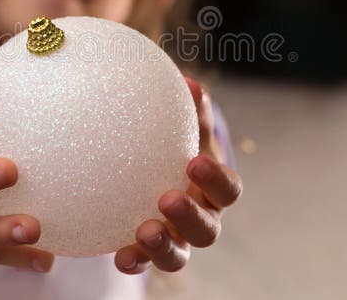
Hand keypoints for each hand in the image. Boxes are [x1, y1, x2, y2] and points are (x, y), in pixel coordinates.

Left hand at [114, 77, 242, 273]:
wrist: (156, 171)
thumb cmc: (176, 145)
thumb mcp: (184, 128)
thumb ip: (191, 110)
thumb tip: (189, 83)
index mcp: (215, 190)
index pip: (227, 189)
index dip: (216, 180)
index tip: (194, 162)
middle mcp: (202, 219)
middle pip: (208, 229)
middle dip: (190, 217)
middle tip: (167, 199)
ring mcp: (177, 241)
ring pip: (179, 255)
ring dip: (163, 247)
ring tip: (144, 232)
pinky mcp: (149, 253)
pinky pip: (143, 262)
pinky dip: (134, 261)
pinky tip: (120, 256)